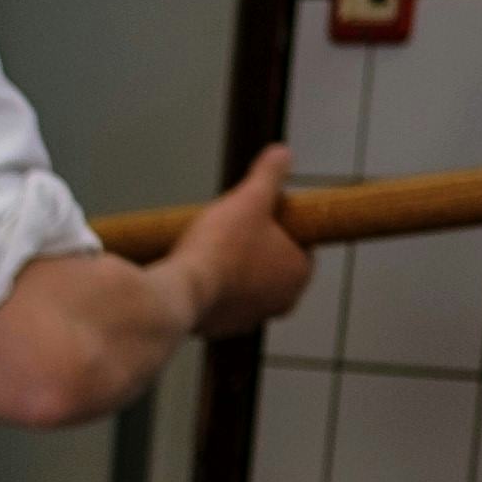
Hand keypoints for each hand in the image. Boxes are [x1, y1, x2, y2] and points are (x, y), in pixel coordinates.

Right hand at [157, 146, 311, 337]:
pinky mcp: (219, 329)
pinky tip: (196, 272)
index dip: (282, 226)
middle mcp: (281, 301)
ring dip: (236, 272)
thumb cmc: (221, 247)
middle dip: (258, 250)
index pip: (302, 244)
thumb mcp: (250, 198)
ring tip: (211, 249)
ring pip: (249, 287)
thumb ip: (270, 175)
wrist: (180, 291)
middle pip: (274, 266)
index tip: (261, 215)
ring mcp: (249, 319)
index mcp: (299, 272)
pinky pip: (222, 303)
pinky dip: (214, 290)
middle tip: (235, 230)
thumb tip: (283, 152)